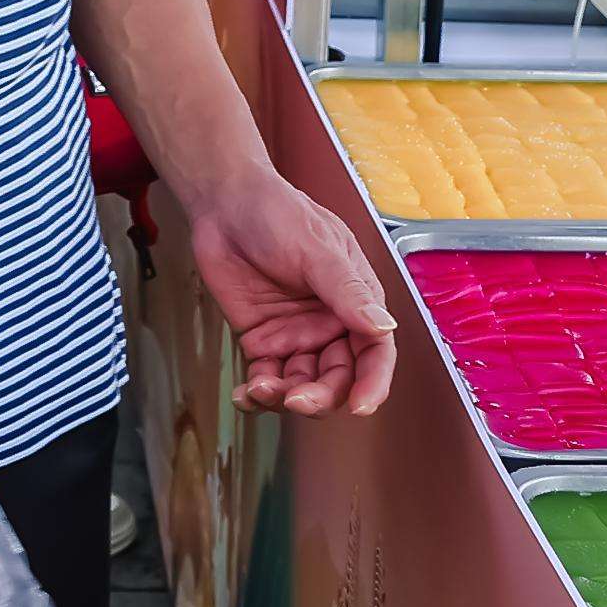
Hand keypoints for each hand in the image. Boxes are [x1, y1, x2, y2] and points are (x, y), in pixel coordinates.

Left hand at [184, 173, 396, 416]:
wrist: (224, 201)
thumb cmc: (277, 212)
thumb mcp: (317, 248)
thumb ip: (347, 291)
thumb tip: (383, 327)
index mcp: (355, 300)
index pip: (375, 351)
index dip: (373, 382)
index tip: (360, 405)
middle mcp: (329, 324)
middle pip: (337, 378)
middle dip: (321, 396)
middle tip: (297, 399)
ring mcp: (295, 335)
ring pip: (302, 385)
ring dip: (285, 398)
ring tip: (262, 389)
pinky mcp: (262, 340)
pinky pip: (266, 378)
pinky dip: (257, 394)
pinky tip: (246, 395)